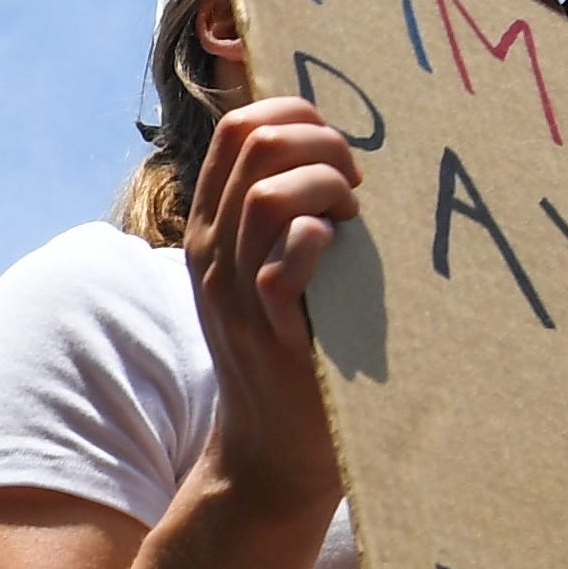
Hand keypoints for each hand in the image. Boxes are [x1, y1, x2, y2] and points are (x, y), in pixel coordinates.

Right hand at [181, 91, 360, 524]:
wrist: (271, 453)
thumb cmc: (294, 353)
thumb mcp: (268, 275)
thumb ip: (284, 219)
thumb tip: (340, 157)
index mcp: (211, 227)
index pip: (237, 127)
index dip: (296, 115)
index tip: (337, 156)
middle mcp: (212, 252)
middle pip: (253, 142)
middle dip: (321, 143)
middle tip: (356, 189)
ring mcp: (235, 291)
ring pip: (270, 194)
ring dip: (328, 189)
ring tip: (353, 223)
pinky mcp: (270, 330)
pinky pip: (289, 259)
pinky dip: (322, 242)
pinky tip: (341, 257)